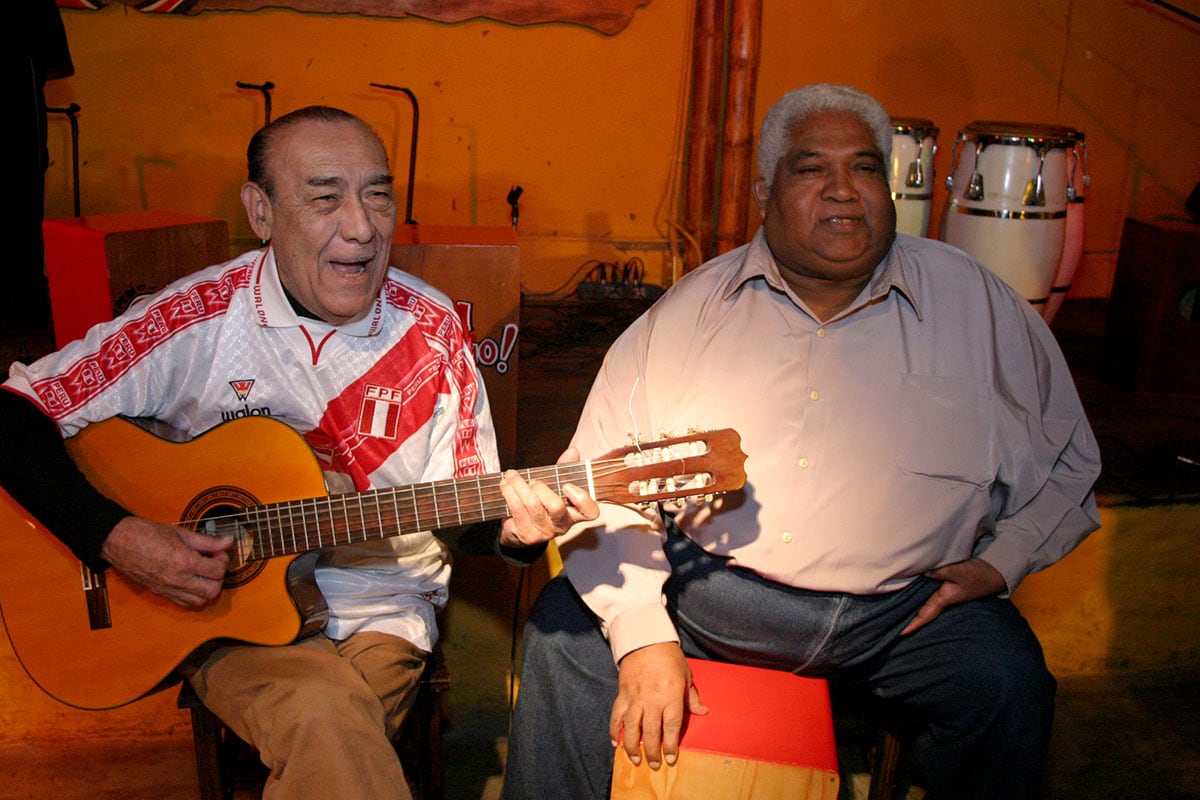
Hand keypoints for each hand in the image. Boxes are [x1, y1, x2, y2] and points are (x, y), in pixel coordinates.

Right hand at [99, 517, 232, 608]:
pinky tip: (192, 581)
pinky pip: (184, 604)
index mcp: (183, 562)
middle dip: (218, 577)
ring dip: (208, 589)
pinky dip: (194, 596)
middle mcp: (177, 580)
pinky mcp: (160, 594)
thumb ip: (207, 541)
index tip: (218, 552)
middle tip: (213, 563)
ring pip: (200, 601)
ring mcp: (168, 589)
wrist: (118, 541)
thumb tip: (228, 542)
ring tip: (203, 573)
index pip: (217, 571)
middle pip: (213, 591)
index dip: (223, 560)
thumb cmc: (146, 533)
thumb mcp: (181, 533)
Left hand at [497, 446, 599, 547]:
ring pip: (532, 505)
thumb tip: (573, 451)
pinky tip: (505, 485)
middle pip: (555, 506)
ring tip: (511, 476)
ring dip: (519, 485)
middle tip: (532, 481)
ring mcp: (543, 532)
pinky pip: (517, 509)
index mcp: (574, 513)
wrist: (518, 530)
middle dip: (540, 487)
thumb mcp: (555, 486)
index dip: (582, 499)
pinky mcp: (525, 535)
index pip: (590, 512)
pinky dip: (509, 493)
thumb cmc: (541, 504)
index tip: (567, 485)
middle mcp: (561, 525)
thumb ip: (565, 469)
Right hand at [610, 642, 707, 768]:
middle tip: (654, 765)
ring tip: (636, 759)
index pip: (671, 726)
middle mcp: (652, 699)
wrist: (645, 639)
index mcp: (671, 695)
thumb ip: (692, 697)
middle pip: (651, 732)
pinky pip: (616, 716)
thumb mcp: (686, 675)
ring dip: (633, 746)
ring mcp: (635, 698)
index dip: (671, 745)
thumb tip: (702, 712)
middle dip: (652, 752)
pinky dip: (614, 730)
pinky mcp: (622, 694)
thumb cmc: (669, 657)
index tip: (671, 758)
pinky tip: (616, 743)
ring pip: (631, 728)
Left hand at [901, 557, 1006, 634]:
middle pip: (920, 609)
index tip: (899, 633)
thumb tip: (921, 571)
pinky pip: (927, 590)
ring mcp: (944, 592)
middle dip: (905, 614)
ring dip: (910, 601)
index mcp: (944, 599)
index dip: (912, 624)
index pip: (924, 615)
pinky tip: (908, 586)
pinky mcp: (946, 584)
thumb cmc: (978, 574)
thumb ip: (940, 571)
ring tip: (892, 605)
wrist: (994, 572)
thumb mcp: (959, 571)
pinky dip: (917, 590)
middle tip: (888, 620)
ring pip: (922, 599)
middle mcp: (942, 598)